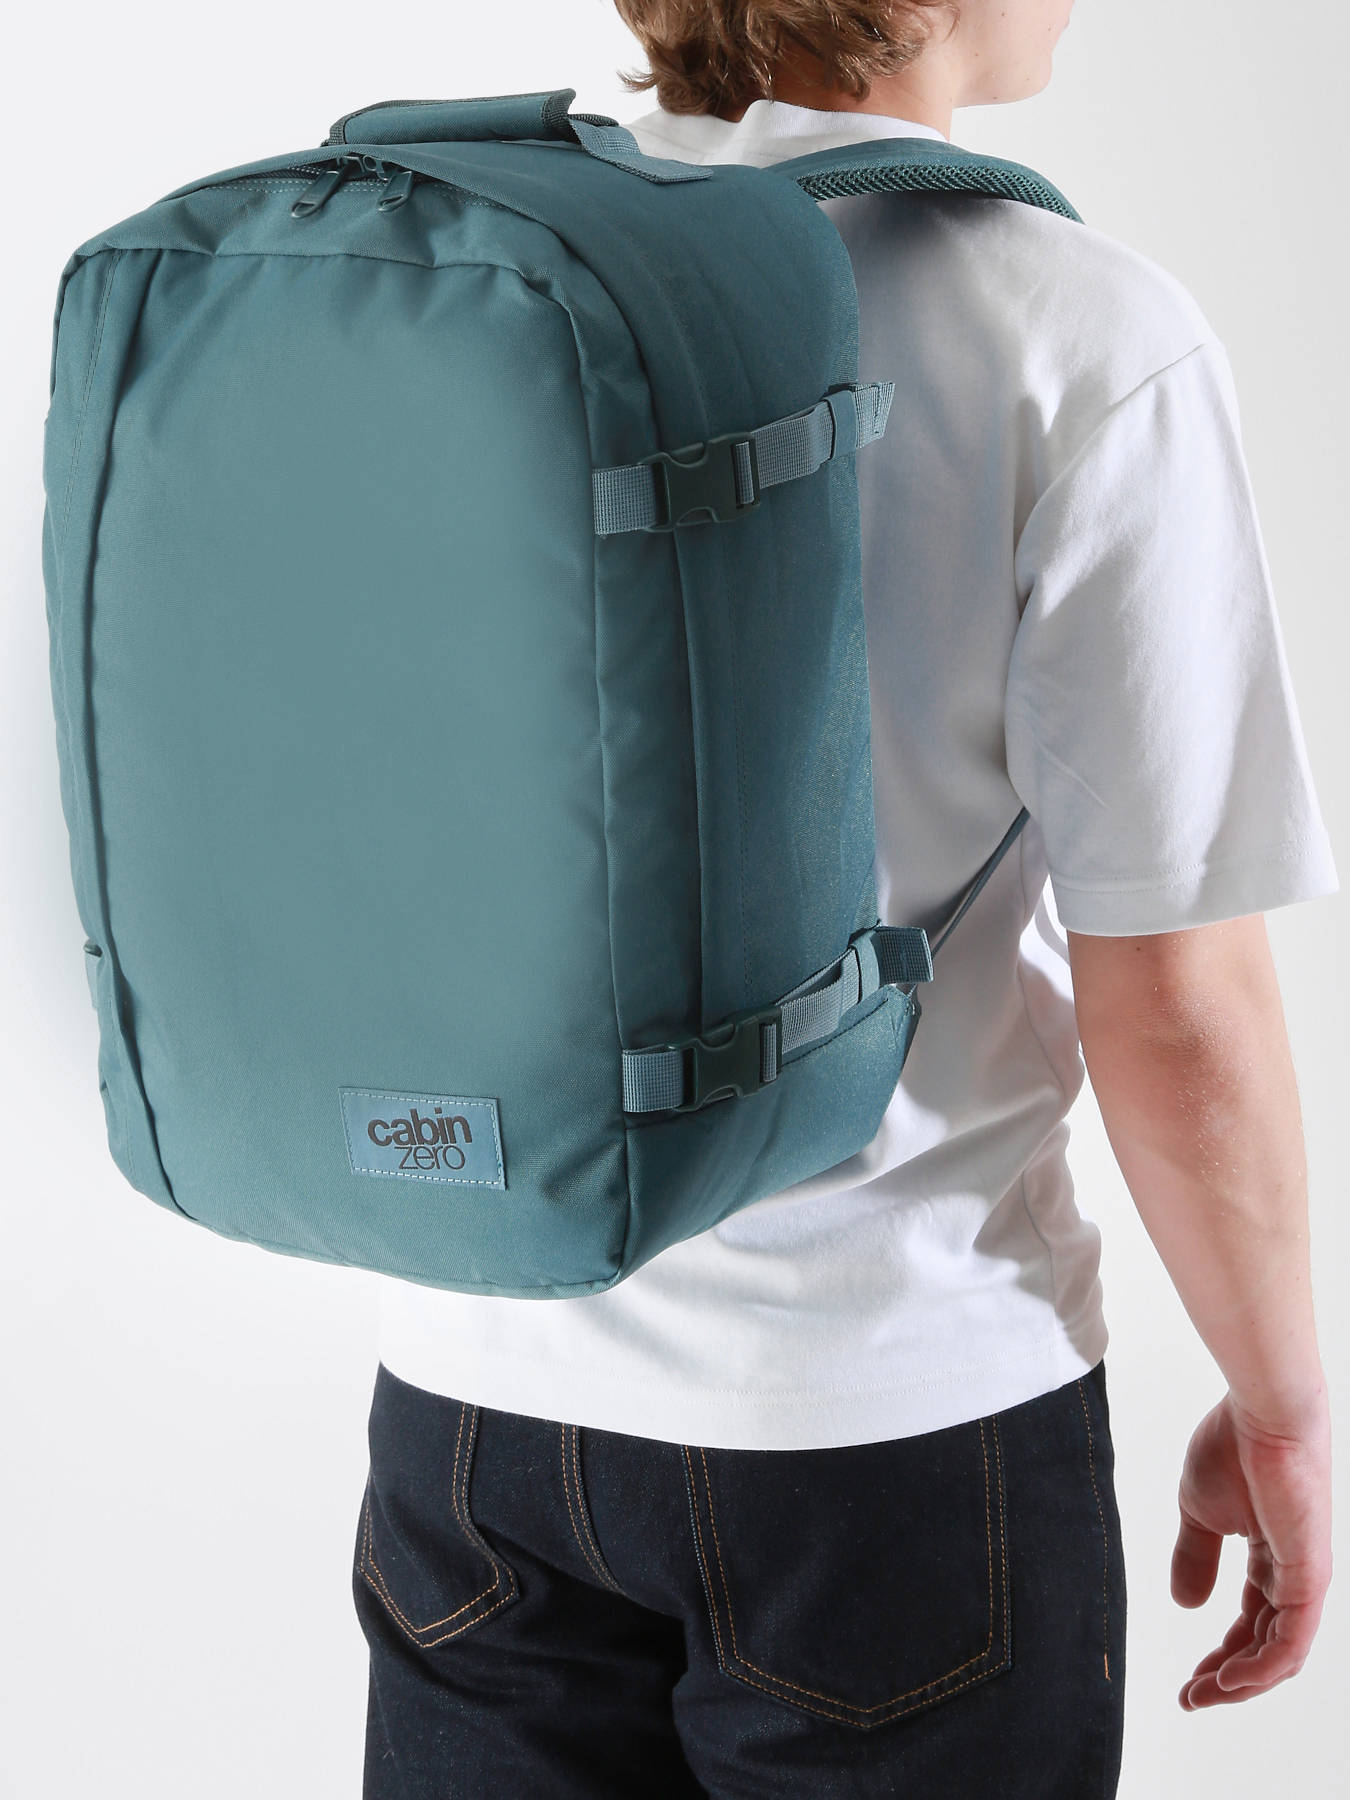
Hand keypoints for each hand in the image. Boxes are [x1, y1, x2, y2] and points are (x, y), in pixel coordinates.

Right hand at [1172, 1386, 1331, 1708]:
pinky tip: (1228, 1679)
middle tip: (1191, 1698)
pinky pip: (1290, 1640)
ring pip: (1280, 1654)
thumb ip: (1195, 1557)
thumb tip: (1186, 1604)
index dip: (1220, 1656)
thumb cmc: (1233, 1447)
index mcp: (1272, 1559)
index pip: (1251, 1624)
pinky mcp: (1309, 1578)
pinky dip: (1260, 1667)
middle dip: (1228, 1678)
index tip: (1187, 1681)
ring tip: (1204, 1694)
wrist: (1263, 1413)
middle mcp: (1295, 1577)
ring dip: (1242, 1682)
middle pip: (1265, 1646)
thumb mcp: (1198, 1511)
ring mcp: (1305, 1580)